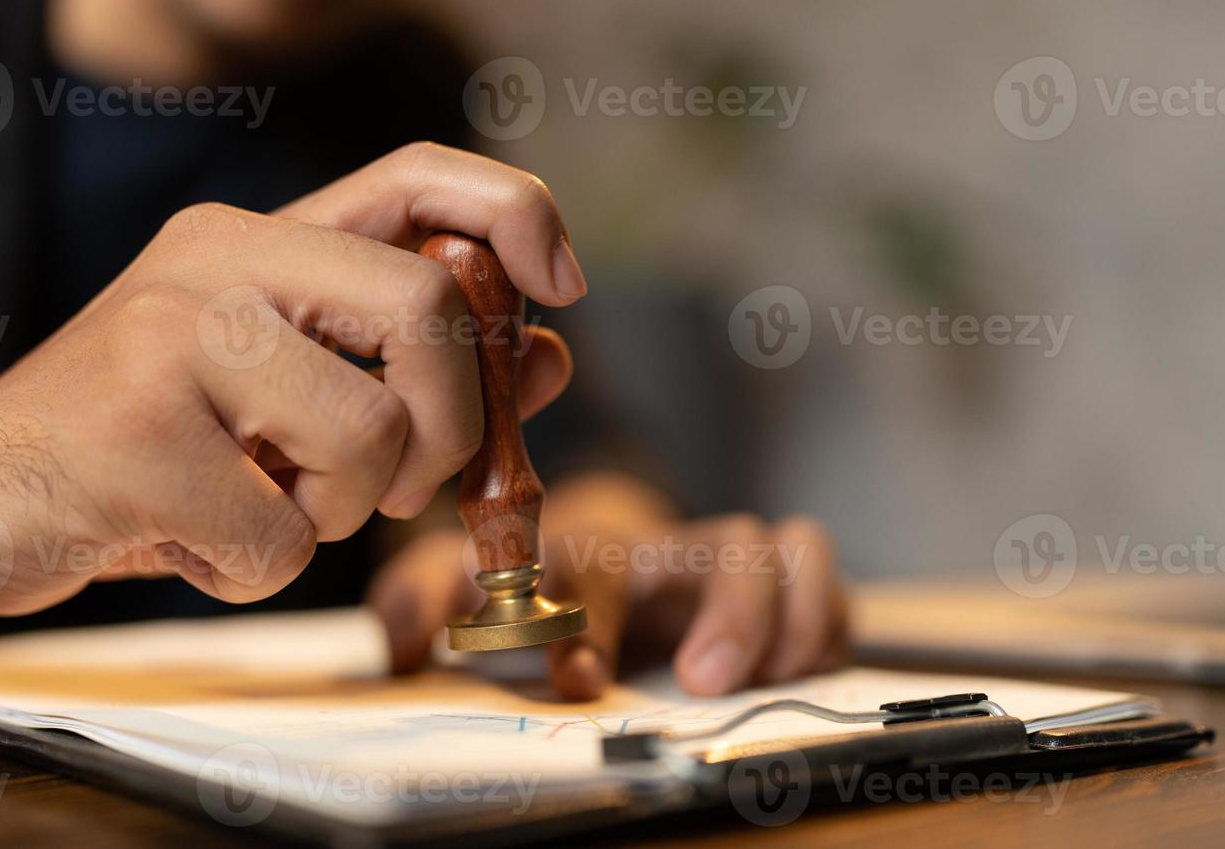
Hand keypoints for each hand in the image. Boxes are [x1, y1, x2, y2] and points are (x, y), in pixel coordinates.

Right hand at [0, 143, 585, 620]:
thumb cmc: (148, 444)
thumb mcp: (282, 389)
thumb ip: (409, 366)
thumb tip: (546, 357)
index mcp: (256, 237)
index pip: (419, 172)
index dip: (517, 212)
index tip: (561, 287)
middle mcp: (215, 261)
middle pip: (428, 304)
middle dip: (452, 423)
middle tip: (406, 483)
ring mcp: (167, 339)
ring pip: (367, 436)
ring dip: (338, 513)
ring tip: (260, 506)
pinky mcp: (131, 437)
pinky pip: (281, 542)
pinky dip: (255, 571)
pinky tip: (188, 540)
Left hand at [368, 472, 845, 699]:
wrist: (589, 554)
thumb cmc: (526, 581)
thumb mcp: (457, 587)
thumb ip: (418, 603)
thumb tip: (400, 642)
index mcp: (586, 551)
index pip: (595, 570)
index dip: (592, 623)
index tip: (580, 680)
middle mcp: (665, 551)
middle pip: (724, 542)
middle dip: (728, 611)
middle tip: (705, 682)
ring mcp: (723, 564)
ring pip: (781, 548)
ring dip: (786, 612)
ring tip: (770, 675)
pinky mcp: (771, 589)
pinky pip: (819, 577)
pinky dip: (823, 615)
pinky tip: (801, 667)